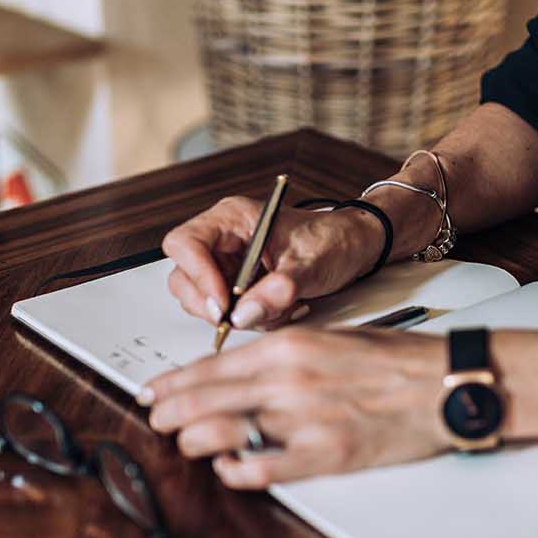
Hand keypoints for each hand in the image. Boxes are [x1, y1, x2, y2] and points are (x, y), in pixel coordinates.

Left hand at [144, 328, 449, 487]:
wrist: (446, 382)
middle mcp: (287, 380)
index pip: (210, 367)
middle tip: (158, 422)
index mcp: (289, 346)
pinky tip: (231, 468)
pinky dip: (237, 471)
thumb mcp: (332, 338)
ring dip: (196, 442)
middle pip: (203, 401)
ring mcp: (303, 420)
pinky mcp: (325, 455)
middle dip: (170, 414)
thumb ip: (284, 356)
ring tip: (192, 445)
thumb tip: (243, 374)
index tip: (155, 393)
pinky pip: (261, 470)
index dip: (173, 384)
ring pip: (220, 435)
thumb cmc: (398, 359)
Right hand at [162, 196, 384, 330]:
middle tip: (239, 318)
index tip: (222, 303)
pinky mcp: (236, 285)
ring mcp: (227, 264)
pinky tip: (276, 311)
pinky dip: (247, 319)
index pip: (185, 243)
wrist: (353, 248)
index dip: (197, 275)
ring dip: (233, 315)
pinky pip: (225, 311)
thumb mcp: (312, 265)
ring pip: (201, 298)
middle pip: (184, 275)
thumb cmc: (334, 240)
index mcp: (232, 218)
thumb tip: (245, 313)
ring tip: (272, 310)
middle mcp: (223, 239)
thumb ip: (280, 289)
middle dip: (210, 303)